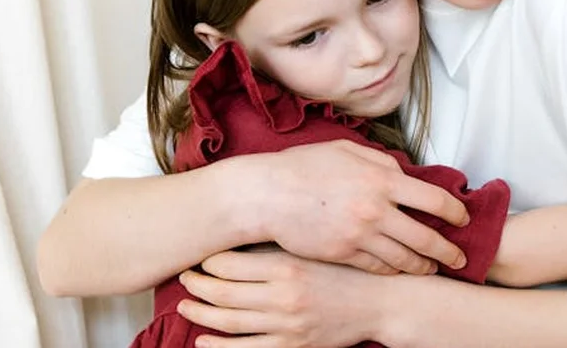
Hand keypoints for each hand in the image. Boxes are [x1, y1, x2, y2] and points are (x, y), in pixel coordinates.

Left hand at [177, 248, 383, 347]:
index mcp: (288, 265)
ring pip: (229, 322)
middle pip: (222, 293)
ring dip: (201, 315)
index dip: (207, 260)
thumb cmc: (348, 268)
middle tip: (184, 277)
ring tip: (185, 306)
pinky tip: (204, 342)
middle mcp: (284, 296)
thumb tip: (242, 231)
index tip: (198, 254)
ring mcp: (287, 324)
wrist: (382, 301)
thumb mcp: (316, 246)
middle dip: (196, 285)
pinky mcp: (293, 346)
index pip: (229, 263)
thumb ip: (282, 242)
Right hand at [234, 140, 468, 274]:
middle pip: (426, 237)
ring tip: (432, 269)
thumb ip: (381, 160)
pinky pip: (378, 267)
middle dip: (448, 251)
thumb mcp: (347, 150)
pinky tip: (400, 270)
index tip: (463, 218)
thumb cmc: (304, 167)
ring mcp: (359, 235)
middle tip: (460, 258)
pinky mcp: (344, 254)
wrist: (267, 195)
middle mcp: (376, 210)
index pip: (433, 200)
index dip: (455, 212)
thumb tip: (404, 172)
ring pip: (404, 258)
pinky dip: (393, 270)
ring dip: (423, 266)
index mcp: (382, 179)